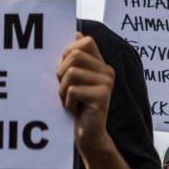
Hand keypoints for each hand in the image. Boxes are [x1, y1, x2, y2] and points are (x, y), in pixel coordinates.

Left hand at [57, 34, 113, 155]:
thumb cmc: (76, 107)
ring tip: (69, 101)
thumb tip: (76, 32)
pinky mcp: (102, 96)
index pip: (86, 41)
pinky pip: (73, 90)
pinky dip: (67, 102)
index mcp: (101, 65)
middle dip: (61, 72)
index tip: (64, 68)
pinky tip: (75, 110)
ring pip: (71, 72)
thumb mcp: (73, 80)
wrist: (88, 136)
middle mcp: (107, 71)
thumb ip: (74, 60)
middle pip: (75, 54)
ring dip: (62, 90)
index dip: (69, 50)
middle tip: (65, 89)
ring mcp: (107, 83)